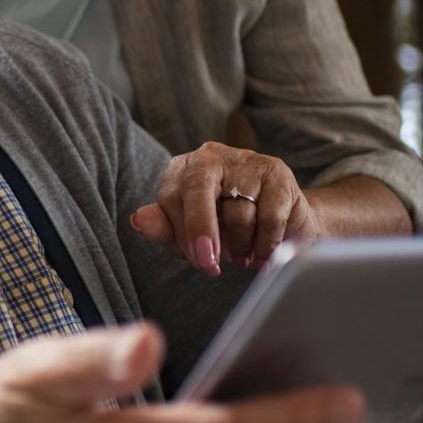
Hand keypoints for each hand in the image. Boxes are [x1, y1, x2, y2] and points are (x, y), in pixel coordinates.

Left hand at [130, 142, 320, 275]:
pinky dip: (265, 245)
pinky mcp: (276, 172)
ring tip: (244, 258)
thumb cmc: (227, 231)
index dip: (182, 232)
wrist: (283, 228)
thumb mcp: (190, 235)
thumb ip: (164, 228)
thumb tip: (138, 221)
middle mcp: (210, 157)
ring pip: (237, 209)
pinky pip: (269, 216)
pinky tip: (264, 257)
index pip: (171, 196)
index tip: (198, 261)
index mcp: (182, 169)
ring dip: (240, 245)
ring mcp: (244, 160)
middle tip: (209, 265)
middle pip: (197, 188)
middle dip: (201, 230)